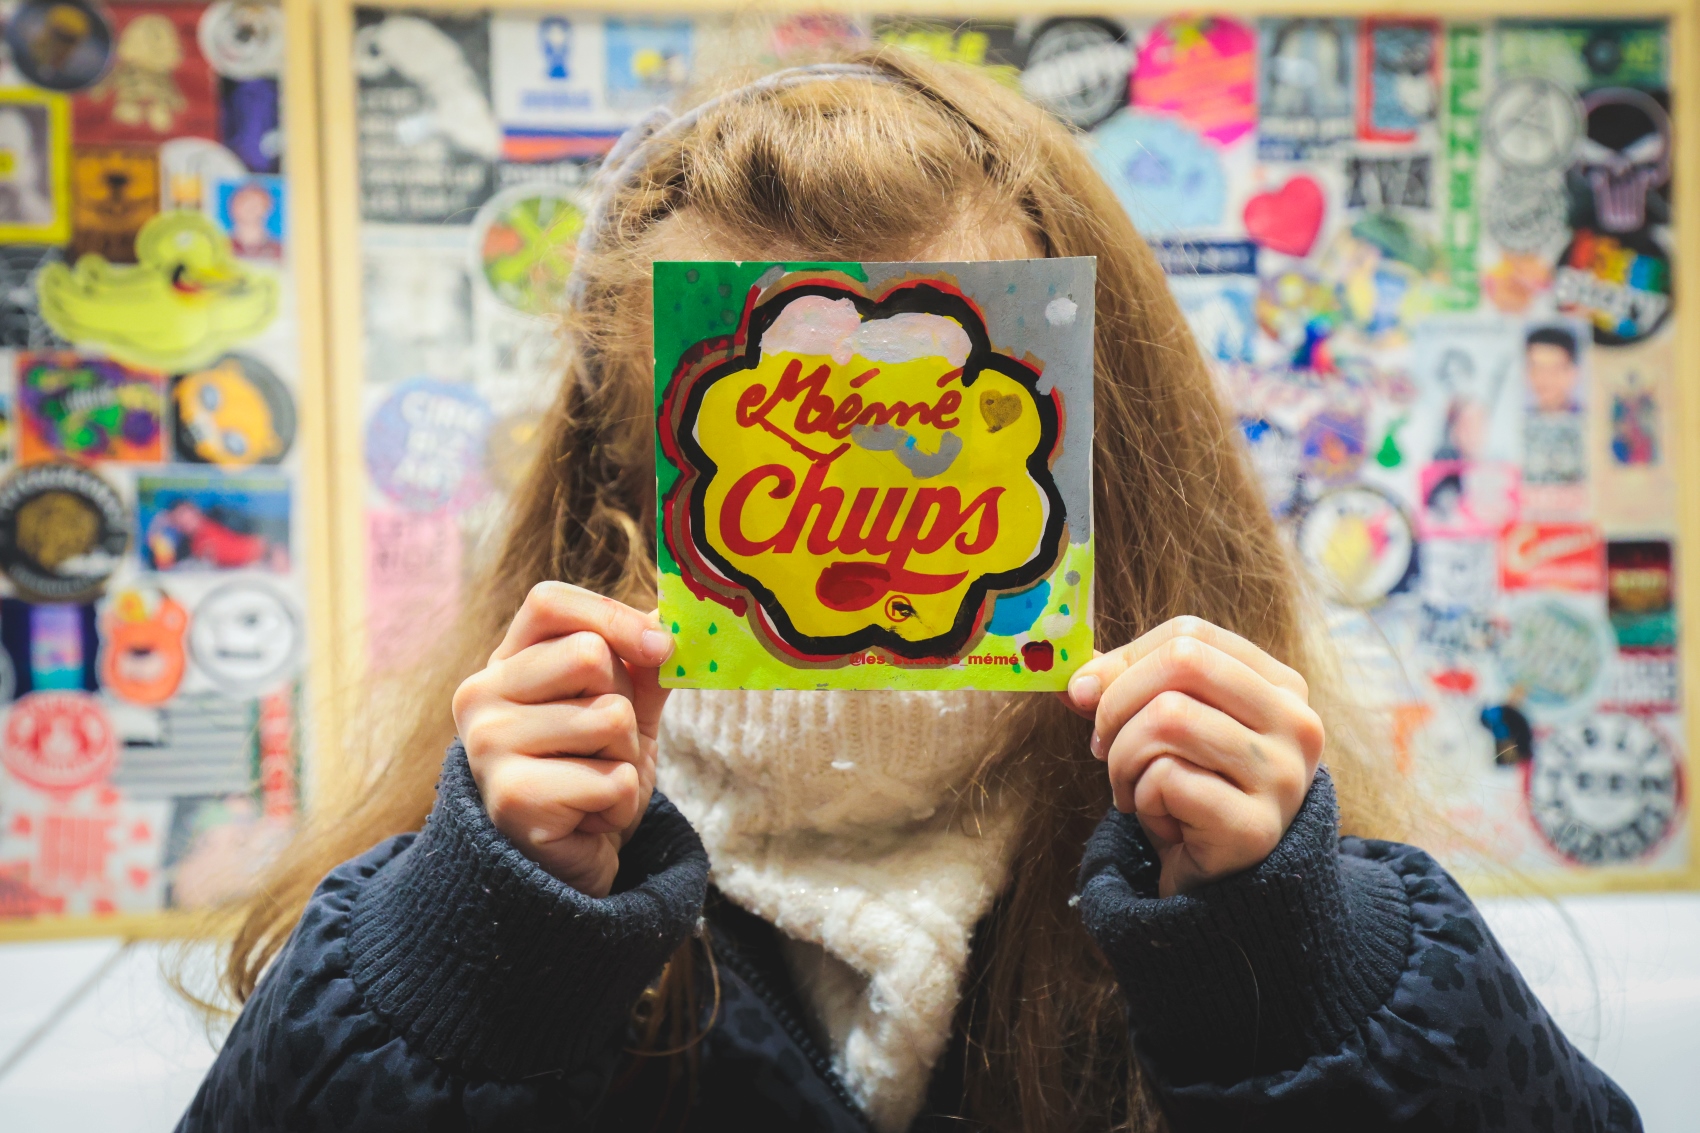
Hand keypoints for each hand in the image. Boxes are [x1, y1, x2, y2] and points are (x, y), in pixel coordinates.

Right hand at [452, 582, 674, 896]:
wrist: (564, 870)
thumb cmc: (587, 779)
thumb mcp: (620, 711)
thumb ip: (640, 665)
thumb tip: (670, 617)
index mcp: (504, 665)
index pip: (549, 603)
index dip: (611, 615)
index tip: (659, 647)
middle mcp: (480, 698)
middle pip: (590, 656)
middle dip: (624, 707)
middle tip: (602, 749)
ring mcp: (489, 748)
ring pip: (610, 719)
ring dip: (626, 762)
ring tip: (593, 786)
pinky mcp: (513, 799)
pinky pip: (612, 779)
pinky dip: (619, 804)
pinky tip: (586, 820)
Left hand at [1064, 617, 1324, 896]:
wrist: (1224, 892)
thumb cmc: (1191, 797)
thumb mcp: (1162, 731)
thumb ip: (1122, 691)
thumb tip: (1075, 679)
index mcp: (1279, 686)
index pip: (1189, 634)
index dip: (1126, 661)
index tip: (1091, 698)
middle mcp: (1296, 723)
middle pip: (1182, 662)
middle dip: (1117, 703)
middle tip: (1104, 748)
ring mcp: (1283, 776)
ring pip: (1167, 717)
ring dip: (1123, 758)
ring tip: (1133, 789)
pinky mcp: (1256, 828)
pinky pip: (1166, 779)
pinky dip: (1141, 799)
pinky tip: (1161, 823)